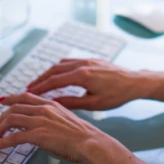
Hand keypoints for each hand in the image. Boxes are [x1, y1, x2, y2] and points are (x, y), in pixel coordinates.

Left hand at [0, 92, 103, 162]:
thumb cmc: (83, 135)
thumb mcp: (67, 118)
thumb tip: (45, 124)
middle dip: (2, 116)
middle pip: (15, 107)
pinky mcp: (38, 135)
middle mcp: (44, 109)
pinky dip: (3, 142)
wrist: (90, 142)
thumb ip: (54, 117)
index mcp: (51, 104)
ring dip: (0, 128)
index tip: (3, 101)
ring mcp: (40, 121)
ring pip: (12, 119)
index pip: (26, 97)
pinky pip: (14, 137)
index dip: (11, 98)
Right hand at [26, 58, 141, 109]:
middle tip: (28, 88)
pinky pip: (71, 61)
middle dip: (40, 79)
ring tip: (39, 82)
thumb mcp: (94, 104)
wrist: (135, 82)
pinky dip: (60, 67)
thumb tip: (53, 103)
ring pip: (62, 63)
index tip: (28, 93)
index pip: (55, 80)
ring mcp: (87, 60)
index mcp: (82, 75)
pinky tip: (57, 74)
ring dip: (49, 72)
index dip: (40, 87)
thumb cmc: (117, 95)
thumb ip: (71, 102)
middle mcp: (83, 64)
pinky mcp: (92, 59)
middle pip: (55, 69)